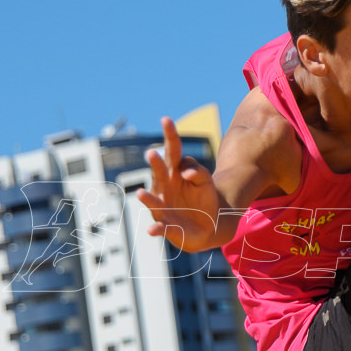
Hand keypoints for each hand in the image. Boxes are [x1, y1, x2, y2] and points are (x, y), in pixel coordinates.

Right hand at [136, 117, 220, 251]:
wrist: (209, 225)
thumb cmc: (203, 198)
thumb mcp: (206, 182)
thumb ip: (198, 173)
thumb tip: (185, 173)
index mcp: (175, 172)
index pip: (173, 151)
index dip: (170, 136)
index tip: (166, 119)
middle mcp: (165, 187)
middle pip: (160, 172)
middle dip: (156, 165)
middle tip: (152, 153)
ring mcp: (163, 206)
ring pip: (153, 201)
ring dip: (147, 198)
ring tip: (141, 194)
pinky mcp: (167, 226)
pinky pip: (160, 228)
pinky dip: (156, 230)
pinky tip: (152, 230)